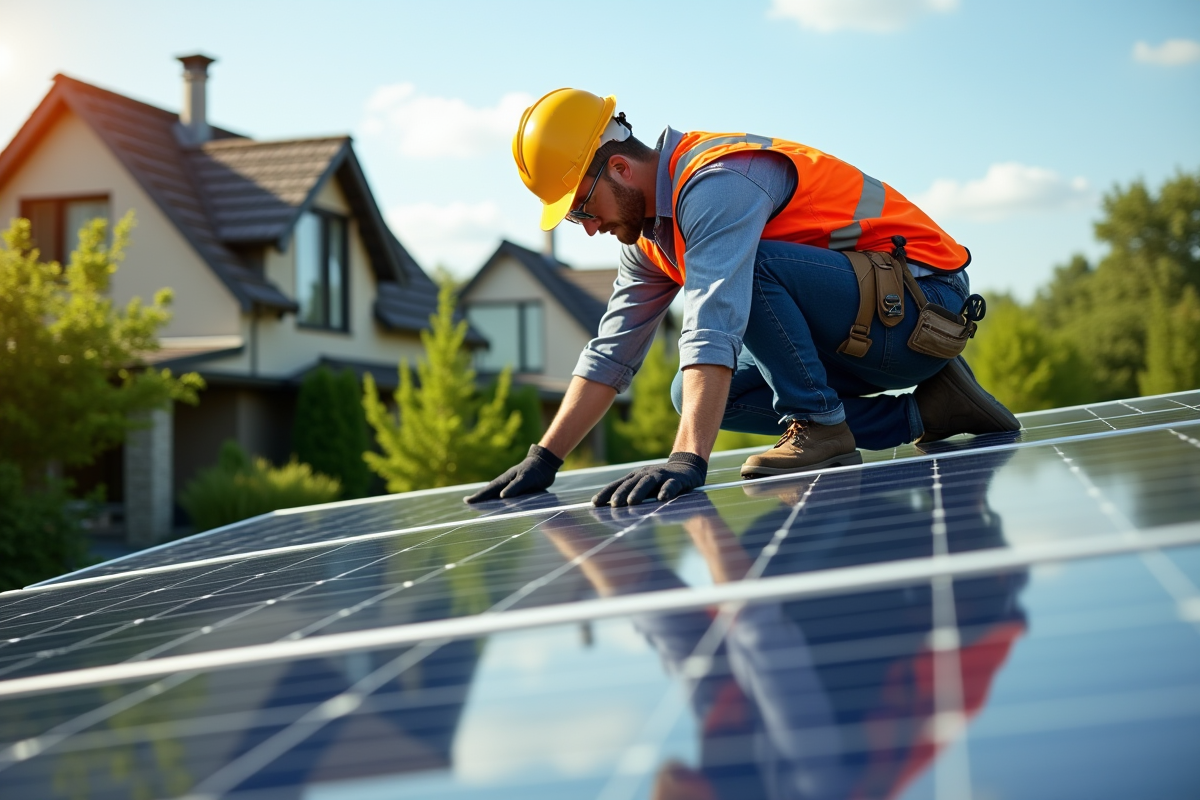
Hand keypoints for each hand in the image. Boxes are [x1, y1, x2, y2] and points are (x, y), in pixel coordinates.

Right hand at [465, 444, 562, 503]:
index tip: (467, 500)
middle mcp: (506, 483)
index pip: (488, 490)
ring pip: (497, 494)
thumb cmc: (535, 470)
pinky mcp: (518, 488)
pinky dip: (501, 501)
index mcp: (505, 480)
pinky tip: (501, 505)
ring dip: (489, 500)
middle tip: (469, 503)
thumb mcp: (525, 478)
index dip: (478, 496)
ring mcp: (511, 485)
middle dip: (480, 498)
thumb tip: (502, 496)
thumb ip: (515, 487)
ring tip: (481, 506)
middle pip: (490, 492)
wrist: (545, 464)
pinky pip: (507, 496)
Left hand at [592, 452, 707, 507]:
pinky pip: (670, 485)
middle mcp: (645, 474)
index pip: (617, 485)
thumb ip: (631, 496)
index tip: (594, 504)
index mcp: (635, 477)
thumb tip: (611, 511)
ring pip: (648, 482)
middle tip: (613, 505)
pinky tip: (662, 499)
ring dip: (639, 492)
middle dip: (621, 494)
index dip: (606, 493)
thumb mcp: (644, 488)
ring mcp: (661, 475)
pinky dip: (666, 491)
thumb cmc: (660, 483)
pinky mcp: (677, 480)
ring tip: (631, 502)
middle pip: (631, 483)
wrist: (686, 469)